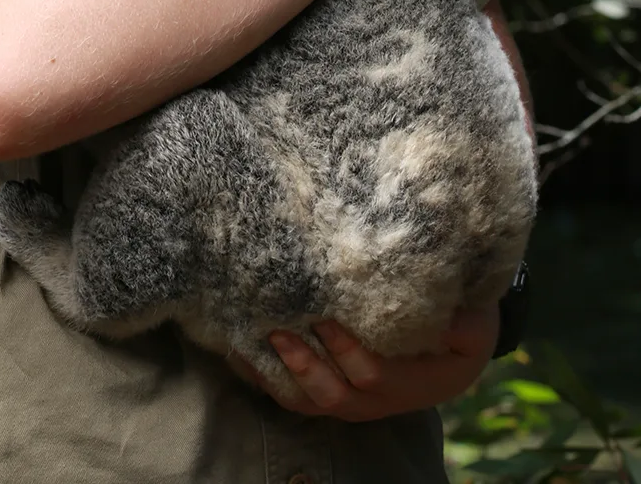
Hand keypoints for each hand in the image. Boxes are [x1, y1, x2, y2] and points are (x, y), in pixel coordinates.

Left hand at [232, 307, 498, 421]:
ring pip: (309, 401)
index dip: (347, 352)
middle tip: (277, 330)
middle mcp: (376, 400)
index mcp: (411, 384)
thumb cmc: (462, 328)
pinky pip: (296, 394)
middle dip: (303, 366)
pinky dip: (266, 378)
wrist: (455, 348)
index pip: (372, 375)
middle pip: (333, 395)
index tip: (325, 319)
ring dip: (277, 375)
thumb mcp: (475, 325)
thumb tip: (456, 316)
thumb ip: (466, 324)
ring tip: (249, 343)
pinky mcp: (334, 391)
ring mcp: (352, 401)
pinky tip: (241, 352)